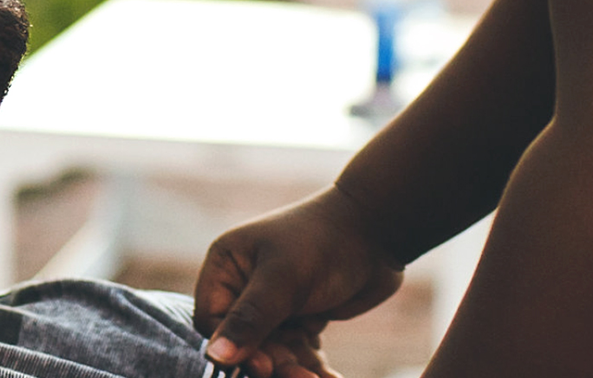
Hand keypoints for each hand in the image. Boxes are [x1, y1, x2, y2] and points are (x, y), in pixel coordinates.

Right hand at [194, 186, 404, 377]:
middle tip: (300, 377)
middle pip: (245, 340)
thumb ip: (249, 319)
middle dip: (272, 361)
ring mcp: (275, 303)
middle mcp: (245, 286)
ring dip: (294, 368)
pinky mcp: (302, 316)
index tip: (263, 366)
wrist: (380, 230)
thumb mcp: (284, 279)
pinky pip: (300, 350)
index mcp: (228, 266)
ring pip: (273, 350)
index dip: (232, 346)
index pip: (212, 319)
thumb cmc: (324, 242)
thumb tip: (215, 356)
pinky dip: (313, 366)